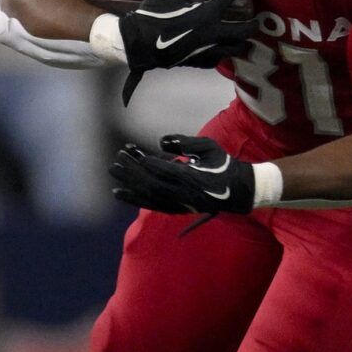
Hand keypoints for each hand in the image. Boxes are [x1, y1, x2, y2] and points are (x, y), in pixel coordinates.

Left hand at [109, 135, 255, 214]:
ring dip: (129, 184)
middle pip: (153, 184)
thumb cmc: (222, 164)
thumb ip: (185, 142)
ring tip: (114, 172)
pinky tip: (120, 192)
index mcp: (195, 178)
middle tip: (117, 159)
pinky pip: (151, 205)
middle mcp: (185, 194)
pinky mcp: (176, 209)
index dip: (148, 163)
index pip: (166, 172)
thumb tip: (162, 142)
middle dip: (133, 171)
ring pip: (149, 196)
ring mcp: (180, 204)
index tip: (133, 153)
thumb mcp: (208, 147)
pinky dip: (134, 199)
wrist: (237, 191)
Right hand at [117, 0, 255, 104]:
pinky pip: (220, 58)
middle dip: (253, 23)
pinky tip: (220, 46)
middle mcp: (213, 32)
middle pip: (245, 30)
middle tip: (254, 19)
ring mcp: (209, 50)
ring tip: (241, 35)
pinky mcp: (201, 62)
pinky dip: (223, 51)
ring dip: (241, 40)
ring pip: (237, 48)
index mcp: (207, 12)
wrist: (139, 43)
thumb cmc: (154, 13)